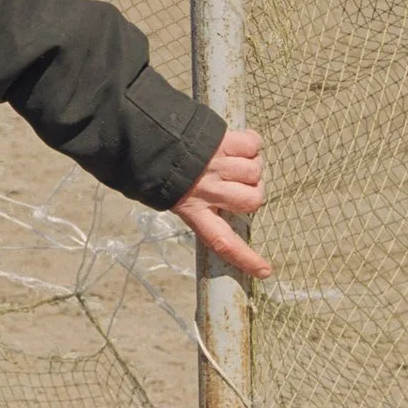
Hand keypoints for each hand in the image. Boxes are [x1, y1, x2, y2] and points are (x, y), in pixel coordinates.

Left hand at [173, 126, 269, 279]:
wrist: (143, 136)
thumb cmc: (159, 169)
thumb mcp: (173, 197)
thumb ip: (200, 206)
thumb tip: (224, 198)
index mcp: (193, 210)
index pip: (223, 242)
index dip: (245, 257)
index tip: (264, 271)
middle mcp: (207, 190)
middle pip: (252, 200)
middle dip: (252, 190)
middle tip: (236, 181)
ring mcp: (216, 165)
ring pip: (254, 170)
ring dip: (250, 162)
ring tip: (228, 158)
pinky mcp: (222, 141)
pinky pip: (252, 144)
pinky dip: (250, 142)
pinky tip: (236, 142)